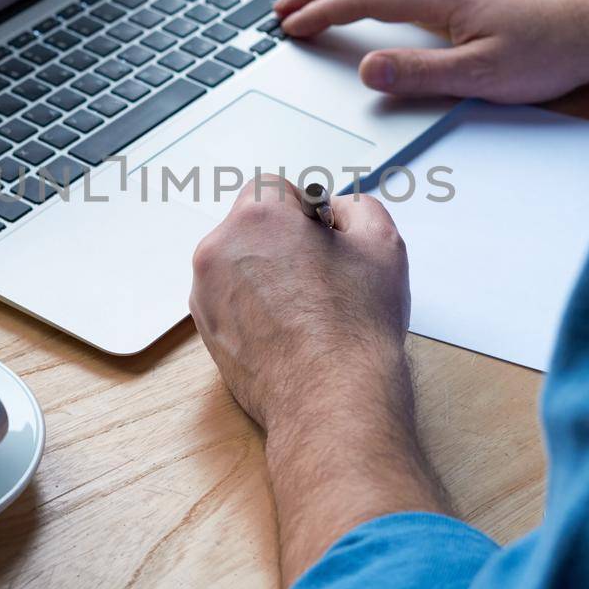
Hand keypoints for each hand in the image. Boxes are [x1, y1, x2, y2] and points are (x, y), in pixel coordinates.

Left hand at [189, 178, 410, 432]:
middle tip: (321, 273)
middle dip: (282, 239)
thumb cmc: (354, 331)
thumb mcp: (382, 244)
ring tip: (307, 306)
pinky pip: (229, 298)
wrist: (331, 400)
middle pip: (251, 224)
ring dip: (266, 271)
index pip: (275, 188)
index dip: (305, 211)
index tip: (323, 237)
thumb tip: (337, 210)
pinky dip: (253, 305)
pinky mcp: (206, 329)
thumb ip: (358, 207)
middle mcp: (219, 250)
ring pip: (238, 262)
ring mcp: (206, 292)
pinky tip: (288, 328)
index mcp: (257, 219)